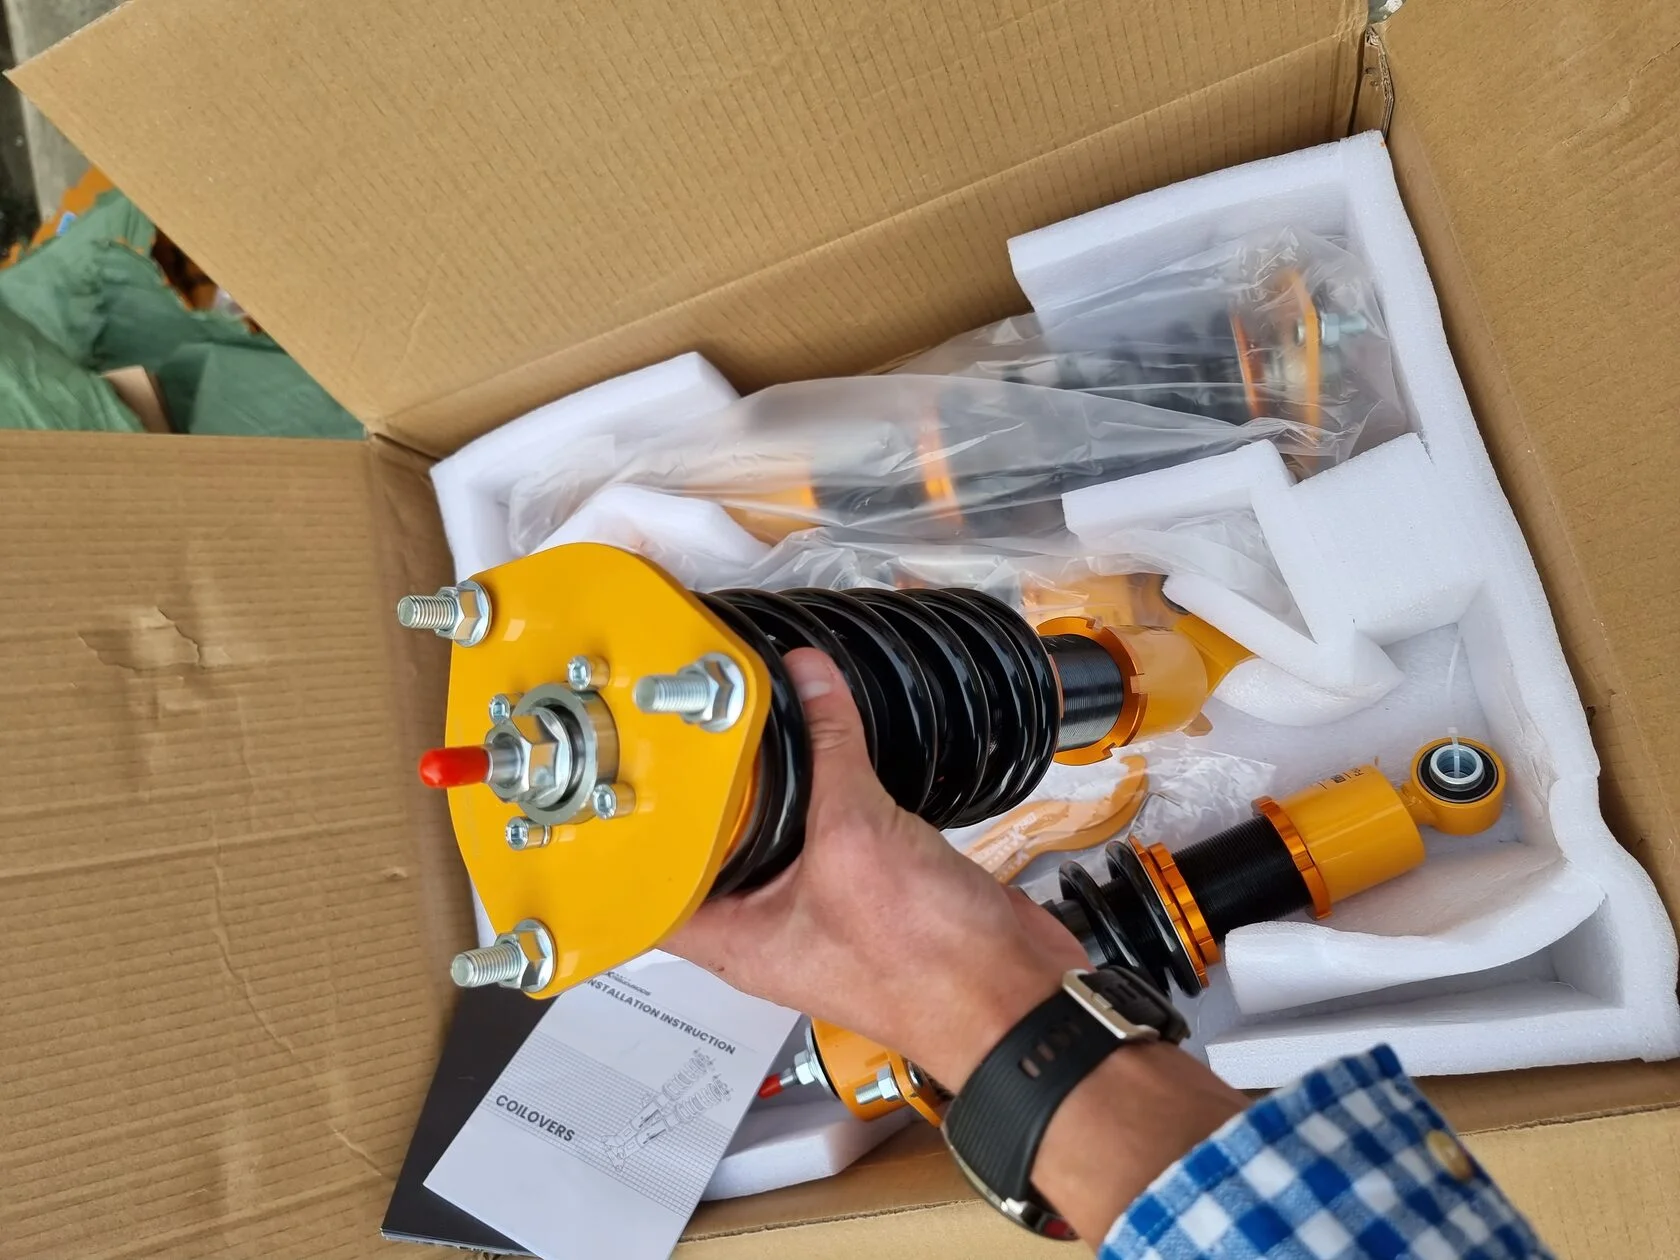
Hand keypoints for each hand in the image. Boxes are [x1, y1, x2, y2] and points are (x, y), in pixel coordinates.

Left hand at [666, 648, 1084, 1089]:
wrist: (1012, 995)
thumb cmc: (927, 965)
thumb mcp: (858, 836)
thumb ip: (830, 750)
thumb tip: (808, 679)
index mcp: (736, 938)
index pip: (651, 889)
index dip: (631, 835)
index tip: (630, 770)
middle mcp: (767, 927)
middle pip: (714, 848)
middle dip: (707, 787)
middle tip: (691, 719)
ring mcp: (817, 906)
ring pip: (776, 834)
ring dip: (771, 784)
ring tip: (751, 718)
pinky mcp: (866, 886)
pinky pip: (831, 828)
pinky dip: (826, 788)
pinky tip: (823, 746)